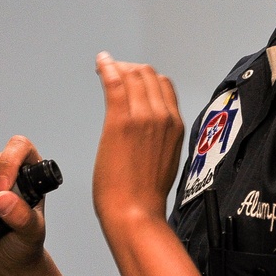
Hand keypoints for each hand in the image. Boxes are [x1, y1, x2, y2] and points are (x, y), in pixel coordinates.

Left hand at [93, 52, 183, 230]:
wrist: (136, 212)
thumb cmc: (145, 193)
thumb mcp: (164, 158)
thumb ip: (159, 137)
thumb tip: (146, 129)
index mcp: (175, 125)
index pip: (163, 84)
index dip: (143, 75)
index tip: (128, 76)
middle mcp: (163, 116)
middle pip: (147, 74)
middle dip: (128, 67)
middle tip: (112, 70)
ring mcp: (143, 117)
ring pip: (132, 74)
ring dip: (116, 66)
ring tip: (103, 67)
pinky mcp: (121, 121)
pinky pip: (114, 82)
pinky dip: (106, 67)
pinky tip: (100, 63)